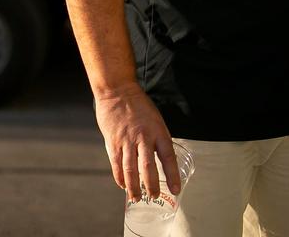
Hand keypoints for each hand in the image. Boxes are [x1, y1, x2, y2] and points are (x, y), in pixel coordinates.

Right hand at [94, 83, 180, 201]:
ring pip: (130, 169)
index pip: (168, 157)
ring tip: (136, 197)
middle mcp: (143, 137)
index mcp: (158, 131)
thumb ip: (157, 138)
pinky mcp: (112, 141)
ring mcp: (126, 140)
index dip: (172, 175)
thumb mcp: (155, 118)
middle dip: (151, 185)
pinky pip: (116, 164)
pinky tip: (122, 185)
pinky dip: (119, 177)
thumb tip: (160, 157)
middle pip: (148, 167)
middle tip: (154, 197)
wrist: (117, 90)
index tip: (176, 189)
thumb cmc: (138, 104)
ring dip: (133, 186)